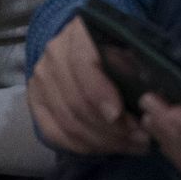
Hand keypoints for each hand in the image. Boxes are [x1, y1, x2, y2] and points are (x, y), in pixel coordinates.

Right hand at [27, 16, 150, 155]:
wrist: (95, 47)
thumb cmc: (122, 49)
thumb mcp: (137, 49)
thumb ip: (140, 68)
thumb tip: (145, 100)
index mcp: (79, 32)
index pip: (81, 64)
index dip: (98, 92)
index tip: (119, 115)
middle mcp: (53, 52)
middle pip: (75, 100)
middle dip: (111, 128)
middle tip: (142, 139)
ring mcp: (40, 77)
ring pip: (67, 121)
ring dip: (103, 141)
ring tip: (131, 145)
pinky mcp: (35, 100)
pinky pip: (53, 133)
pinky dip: (82, 146)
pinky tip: (107, 147)